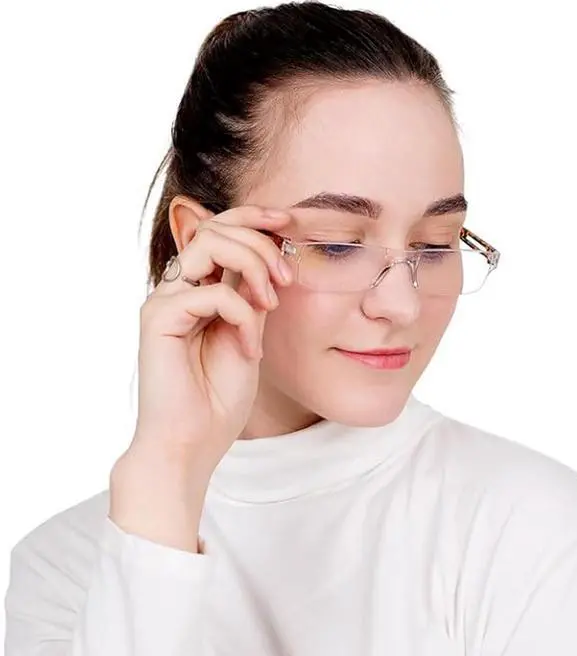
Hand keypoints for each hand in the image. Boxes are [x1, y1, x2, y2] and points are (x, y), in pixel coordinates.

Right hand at [126, 204, 292, 473]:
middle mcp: (177, 288)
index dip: (253, 216)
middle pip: (216, 227)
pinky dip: (243, 316)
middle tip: (287, 278)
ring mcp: (165, 301)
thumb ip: (252, 296)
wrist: (193, 444)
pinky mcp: (159, 319)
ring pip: (210, 245)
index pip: (220, 230)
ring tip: (271, 303)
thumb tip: (270, 260)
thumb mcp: (249, 334)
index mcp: (197, 289)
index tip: (289, 221)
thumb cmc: (218, 397)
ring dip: (253, 266)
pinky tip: (249, 349)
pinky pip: (212, 293)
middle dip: (261, 243)